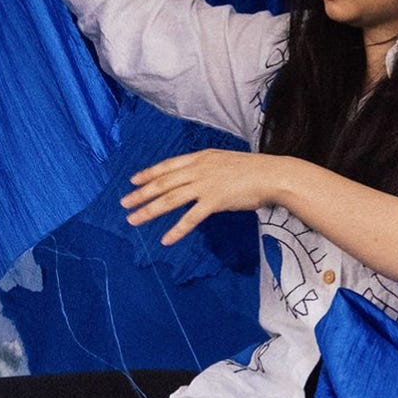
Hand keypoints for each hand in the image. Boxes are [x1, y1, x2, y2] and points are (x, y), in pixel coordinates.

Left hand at [122, 150, 288, 245]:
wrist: (272, 175)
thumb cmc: (253, 170)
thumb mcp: (225, 162)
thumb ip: (208, 168)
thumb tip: (197, 178)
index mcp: (201, 158)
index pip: (168, 166)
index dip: (149, 173)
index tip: (133, 180)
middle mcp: (199, 169)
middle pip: (163, 183)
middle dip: (141, 194)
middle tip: (125, 204)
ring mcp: (206, 185)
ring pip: (171, 199)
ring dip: (150, 211)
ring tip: (134, 220)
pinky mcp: (215, 201)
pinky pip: (191, 218)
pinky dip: (177, 230)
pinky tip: (166, 239)